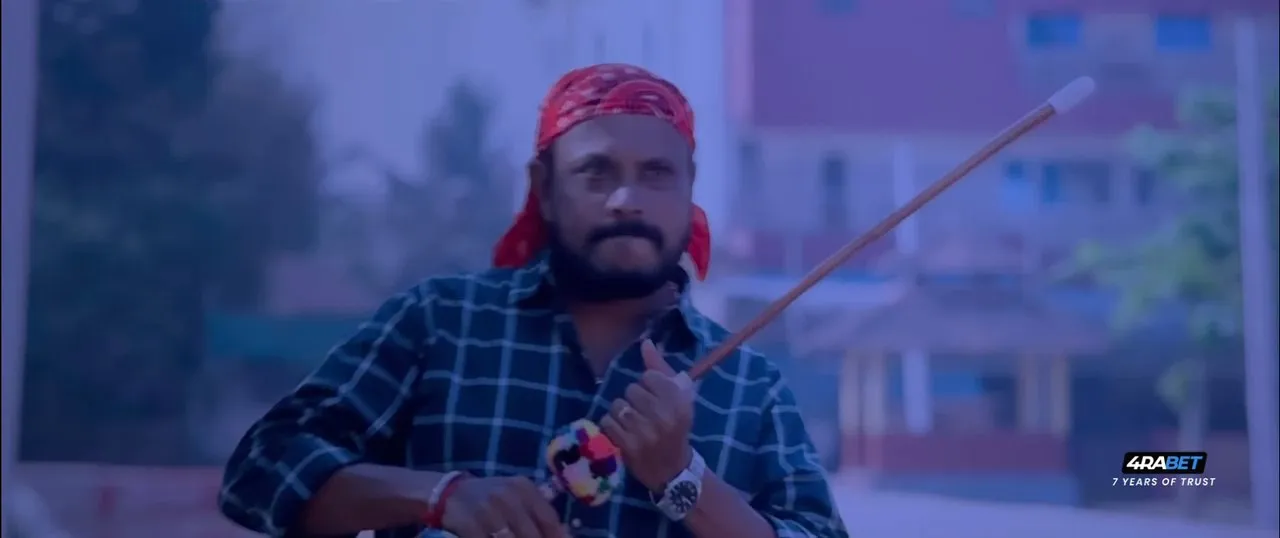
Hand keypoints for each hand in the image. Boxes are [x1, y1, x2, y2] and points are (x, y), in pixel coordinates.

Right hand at [441, 476, 565, 537]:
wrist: (451, 492)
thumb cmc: (492, 497)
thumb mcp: (517, 496)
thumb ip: (539, 514)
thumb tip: (566, 535)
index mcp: (524, 488)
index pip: (549, 519)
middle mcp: (507, 496)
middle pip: (532, 535)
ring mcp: (487, 510)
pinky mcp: (469, 524)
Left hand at [600, 339, 694, 491]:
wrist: (672, 468)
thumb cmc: (675, 427)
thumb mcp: (678, 397)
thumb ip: (660, 368)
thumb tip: (645, 342)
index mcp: (679, 401)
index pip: (648, 376)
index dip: (649, 386)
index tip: (655, 398)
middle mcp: (663, 415)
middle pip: (631, 390)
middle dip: (634, 400)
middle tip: (644, 414)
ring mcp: (645, 431)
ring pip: (617, 406)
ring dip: (621, 414)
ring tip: (632, 424)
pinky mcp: (628, 445)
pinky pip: (607, 422)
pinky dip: (611, 426)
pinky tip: (623, 433)